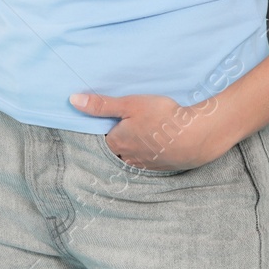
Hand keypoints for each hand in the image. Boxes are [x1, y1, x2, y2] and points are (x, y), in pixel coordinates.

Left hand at [69, 91, 233, 171]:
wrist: (195, 136)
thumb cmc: (161, 117)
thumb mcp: (129, 104)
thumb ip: (101, 104)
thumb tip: (73, 101)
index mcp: (117, 143)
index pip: (103, 138)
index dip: (108, 128)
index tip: (114, 119)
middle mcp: (128, 158)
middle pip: (117, 150)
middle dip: (121, 140)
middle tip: (131, 125)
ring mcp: (146, 165)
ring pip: (133, 157)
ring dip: (136, 147)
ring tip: (144, 133)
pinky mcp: (162, 167)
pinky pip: (150, 161)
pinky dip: (151, 153)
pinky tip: (158, 143)